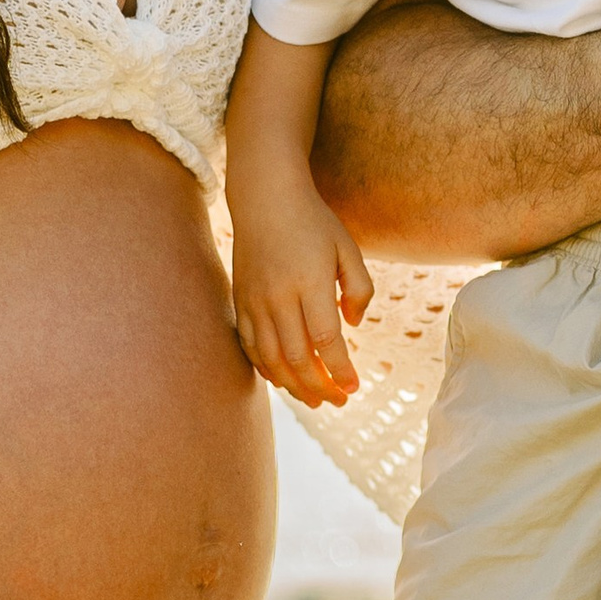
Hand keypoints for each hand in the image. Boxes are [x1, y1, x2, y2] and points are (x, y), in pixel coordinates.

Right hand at [231, 183, 375, 407]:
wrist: (266, 198)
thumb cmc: (314, 222)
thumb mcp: (348, 248)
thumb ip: (359, 288)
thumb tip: (354, 325)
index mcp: (310, 281)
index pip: (325, 338)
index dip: (340, 369)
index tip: (354, 386)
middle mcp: (278, 295)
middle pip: (297, 356)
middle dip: (320, 386)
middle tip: (339, 400)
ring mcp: (255, 301)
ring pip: (271, 357)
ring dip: (294, 386)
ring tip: (315, 401)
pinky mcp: (241, 301)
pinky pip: (251, 346)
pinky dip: (267, 369)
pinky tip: (284, 381)